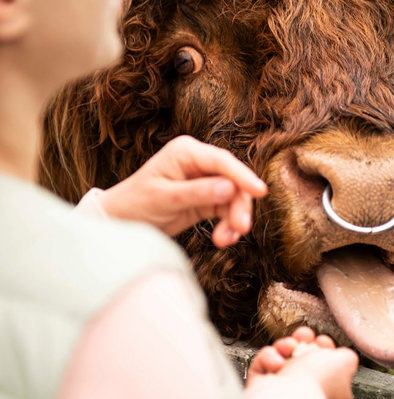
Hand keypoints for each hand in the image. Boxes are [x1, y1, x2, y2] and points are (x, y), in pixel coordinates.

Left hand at [99, 135, 266, 246]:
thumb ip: (197, 193)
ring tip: (225, 241)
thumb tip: (230, 188)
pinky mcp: (206, 198)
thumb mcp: (165, 199)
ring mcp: (204, 180)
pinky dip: (227, 226)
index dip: (243, 176)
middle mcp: (198, 163)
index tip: (260, 192)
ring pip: (233, 197)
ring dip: (234, 220)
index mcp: (186, 152)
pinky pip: (226, 210)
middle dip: (238, 205)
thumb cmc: (136, 204)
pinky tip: (222, 240)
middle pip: (233, 180)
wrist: (121, 222)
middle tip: (241, 229)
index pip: (222, 162)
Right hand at [247, 327, 358, 398]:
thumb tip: (342, 355)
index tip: (322, 341)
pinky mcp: (262, 391)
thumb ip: (347, 357)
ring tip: (289, 346)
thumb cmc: (318, 383)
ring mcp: (284, 395)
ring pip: (283, 360)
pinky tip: (275, 360)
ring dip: (285, 347)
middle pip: (304, 362)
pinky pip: (263, 366)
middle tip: (304, 336)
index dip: (326, 351)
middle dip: (303, 344)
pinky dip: (268, 358)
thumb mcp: (345, 363)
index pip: (331, 372)